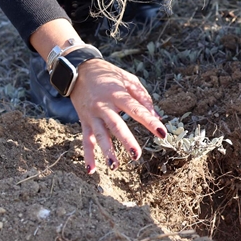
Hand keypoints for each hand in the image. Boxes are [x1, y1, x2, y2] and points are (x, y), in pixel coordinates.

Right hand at [69, 59, 166, 173]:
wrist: (78, 70)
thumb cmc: (109, 75)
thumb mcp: (128, 80)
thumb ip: (143, 98)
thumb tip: (157, 117)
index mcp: (117, 94)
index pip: (136, 109)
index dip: (150, 121)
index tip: (162, 133)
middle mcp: (104, 106)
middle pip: (116, 125)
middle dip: (126, 140)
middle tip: (137, 155)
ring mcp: (92, 115)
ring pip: (99, 135)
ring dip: (106, 151)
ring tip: (114, 167)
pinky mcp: (84, 121)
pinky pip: (86, 140)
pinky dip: (88, 155)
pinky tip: (91, 170)